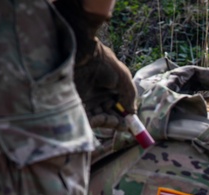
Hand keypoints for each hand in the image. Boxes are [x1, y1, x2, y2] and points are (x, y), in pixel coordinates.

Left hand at [54, 1, 136, 115]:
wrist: (82, 54)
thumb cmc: (104, 62)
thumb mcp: (123, 77)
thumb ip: (129, 95)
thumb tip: (132, 112)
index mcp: (109, 88)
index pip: (117, 106)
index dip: (124, 115)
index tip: (131, 123)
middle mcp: (97, 95)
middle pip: (109, 114)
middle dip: (117, 121)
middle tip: (124, 126)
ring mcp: (86, 100)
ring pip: (99, 117)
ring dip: (109, 123)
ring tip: (117, 123)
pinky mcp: (76, 105)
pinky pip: (88, 119)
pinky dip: (98, 122)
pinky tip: (105, 120)